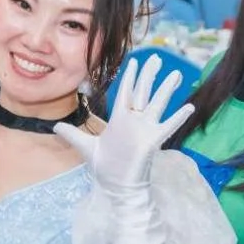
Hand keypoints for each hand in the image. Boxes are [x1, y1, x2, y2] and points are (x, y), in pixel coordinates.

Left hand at [54, 56, 191, 195]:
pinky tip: (189, 107)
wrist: (116, 186)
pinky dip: (178, 118)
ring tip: (176, 74)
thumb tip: (54, 127)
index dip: (130, 77)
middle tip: (156, 57)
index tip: (134, 61)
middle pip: (142, 92)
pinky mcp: (152, 141)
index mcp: (120, 119)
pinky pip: (167, 127)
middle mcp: (134, 121)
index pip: (126, 92)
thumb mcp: (85, 147)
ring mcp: (144, 130)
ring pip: (157, 104)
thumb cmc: (105, 167)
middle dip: (148, 75)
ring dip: (166, 90)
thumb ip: (72, 134)